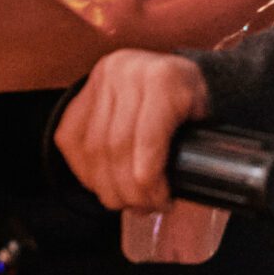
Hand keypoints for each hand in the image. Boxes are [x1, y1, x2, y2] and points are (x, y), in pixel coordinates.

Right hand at [54, 50, 209, 212]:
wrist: (163, 67)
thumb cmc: (185, 95)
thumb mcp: (202, 111)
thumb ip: (195, 140)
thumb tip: (183, 183)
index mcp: (162, 78)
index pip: (148, 141)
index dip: (151, 182)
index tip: (161, 201)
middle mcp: (126, 73)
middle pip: (116, 149)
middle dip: (128, 191)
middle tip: (142, 207)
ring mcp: (98, 82)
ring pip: (92, 151)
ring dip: (105, 187)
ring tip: (123, 201)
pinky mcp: (79, 94)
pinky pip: (71, 142)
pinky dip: (84, 171)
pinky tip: (102, 184)